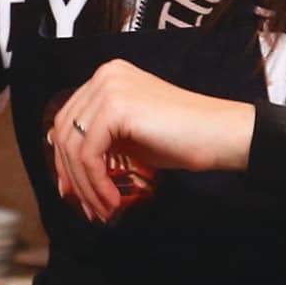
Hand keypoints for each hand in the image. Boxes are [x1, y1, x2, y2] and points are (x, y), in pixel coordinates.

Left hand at [48, 58, 256, 223]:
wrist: (221, 135)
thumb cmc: (183, 138)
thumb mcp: (129, 138)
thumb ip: (98, 142)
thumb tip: (65, 168)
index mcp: (106, 77)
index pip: (69, 120)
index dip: (64, 161)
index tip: (72, 192)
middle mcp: (104, 75)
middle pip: (65, 131)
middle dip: (71, 175)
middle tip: (85, 207)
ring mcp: (109, 87)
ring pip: (74, 145)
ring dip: (85, 185)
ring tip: (103, 209)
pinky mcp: (116, 106)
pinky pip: (90, 153)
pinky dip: (96, 182)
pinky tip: (112, 200)